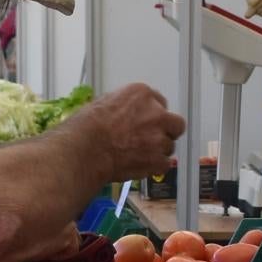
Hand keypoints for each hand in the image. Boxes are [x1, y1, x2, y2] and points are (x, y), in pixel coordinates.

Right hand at [69, 83, 185, 182]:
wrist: (86, 150)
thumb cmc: (87, 128)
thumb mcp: (105, 103)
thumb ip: (126, 106)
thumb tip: (129, 114)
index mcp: (142, 94)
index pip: (161, 103)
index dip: (154, 115)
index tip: (148, 122)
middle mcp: (156, 113)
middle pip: (175, 123)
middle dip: (166, 131)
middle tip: (152, 139)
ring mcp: (159, 137)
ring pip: (169, 146)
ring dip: (157, 151)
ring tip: (137, 155)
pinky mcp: (158, 159)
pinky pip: (165, 164)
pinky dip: (155, 167)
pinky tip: (140, 166)